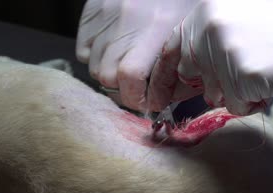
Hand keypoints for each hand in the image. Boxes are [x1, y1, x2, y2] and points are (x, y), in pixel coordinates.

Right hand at [76, 0, 198, 110]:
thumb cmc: (183, 0)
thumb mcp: (189, 31)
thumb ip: (178, 64)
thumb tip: (164, 98)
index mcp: (155, 29)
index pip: (130, 77)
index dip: (137, 98)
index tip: (147, 102)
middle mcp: (126, 22)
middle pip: (107, 76)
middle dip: (123, 90)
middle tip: (137, 88)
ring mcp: (105, 15)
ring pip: (93, 66)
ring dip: (109, 74)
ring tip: (124, 68)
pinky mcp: (92, 10)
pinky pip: (83, 49)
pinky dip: (95, 58)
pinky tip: (111, 52)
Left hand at [147, 0, 272, 114]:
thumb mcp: (237, 27)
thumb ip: (204, 47)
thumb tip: (177, 79)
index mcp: (207, 11)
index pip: (173, 50)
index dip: (165, 77)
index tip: (156, 100)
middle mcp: (211, 25)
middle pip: (193, 76)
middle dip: (215, 84)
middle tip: (246, 72)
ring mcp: (226, 48)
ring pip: (214, 94)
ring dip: (236, 94)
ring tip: (262, 74)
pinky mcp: (243, 72)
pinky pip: (234, 105)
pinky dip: (251, 102)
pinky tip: (269, 84)